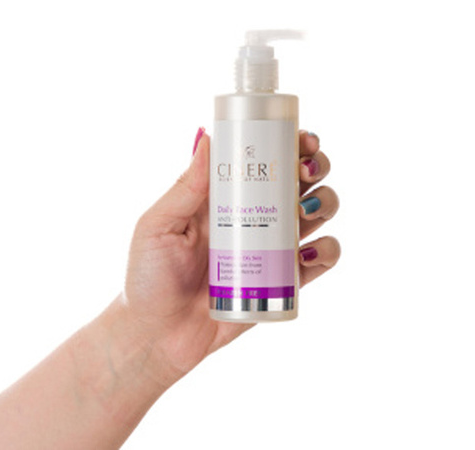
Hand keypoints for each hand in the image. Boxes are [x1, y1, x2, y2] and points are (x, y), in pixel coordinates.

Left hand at [123, 128, 339, 384]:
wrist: (157, 336)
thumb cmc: (148, 279)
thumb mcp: (157, 227)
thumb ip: (184, 187)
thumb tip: (207, 139)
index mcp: (226, 199)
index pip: (265, 162)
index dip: (290, 145)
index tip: (300, 138)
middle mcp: (254, 218)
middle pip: (299, 184)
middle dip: (315, 169)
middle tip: (306, 171)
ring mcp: (270, 250)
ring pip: (316, 216)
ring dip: (325, 204)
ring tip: (306, 212)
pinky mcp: (281, 282)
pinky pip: (318, 262)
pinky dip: (326, 252)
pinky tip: (310, 252)